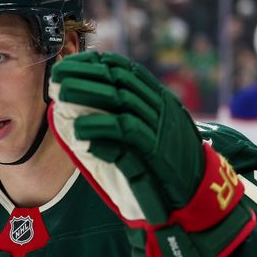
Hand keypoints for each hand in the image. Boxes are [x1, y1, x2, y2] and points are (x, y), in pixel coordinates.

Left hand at [48, 52, 254, 256]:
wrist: (199, 192)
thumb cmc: (165, 164)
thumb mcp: (150, 132)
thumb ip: (127, 115)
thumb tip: (88, 101)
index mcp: (158, 99)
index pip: (125, 70)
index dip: (94, 64)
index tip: (68, 64)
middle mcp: (160, 108)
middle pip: (120, 82)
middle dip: (86, 76)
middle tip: (58, 78)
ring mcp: (160, 129)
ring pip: (122, 103)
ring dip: (89, 98)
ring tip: (62, 99)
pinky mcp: (156, 153)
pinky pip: (127, 135)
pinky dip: (103, 131)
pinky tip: (82, 134)